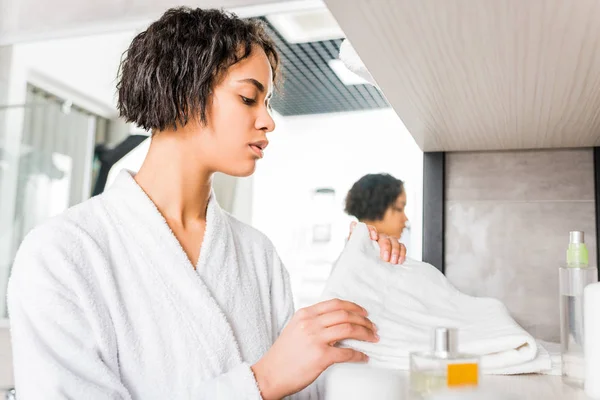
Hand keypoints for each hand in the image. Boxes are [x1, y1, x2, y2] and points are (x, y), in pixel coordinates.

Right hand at [251, 299, 377, 399]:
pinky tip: (363, 357)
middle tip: (372, 326)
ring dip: (365, 333)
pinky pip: (347, 353)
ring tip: (372, 338)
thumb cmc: (282, 355)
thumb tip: (335, 321)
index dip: (353, 306)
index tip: (363, 312)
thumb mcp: (295, 328)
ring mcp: (315, 339)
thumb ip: (312, 321)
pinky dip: (358, 355)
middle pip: (345, 314)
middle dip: (363, 320)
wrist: (270, 374)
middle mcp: (310, 323)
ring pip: (349, 328)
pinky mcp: (320, 356)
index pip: (335, 303)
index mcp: (305, 314)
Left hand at [349, 222, 405, 263]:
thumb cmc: (357, 260)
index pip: (369, 228)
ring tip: (393, 262)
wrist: (363, 269)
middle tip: (385, 258)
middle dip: (386, 247)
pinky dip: (402, 253)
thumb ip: (353, 239)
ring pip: (394, 240)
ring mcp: (387, 242)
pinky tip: (400, 261)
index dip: (372, 230)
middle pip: (384, 237)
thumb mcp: (352, 251)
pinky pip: (401, 246)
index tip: (374, 238)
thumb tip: (354, 225)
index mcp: (366, 237)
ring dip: (395, 251)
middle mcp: (377, 238)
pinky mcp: (394, 249)